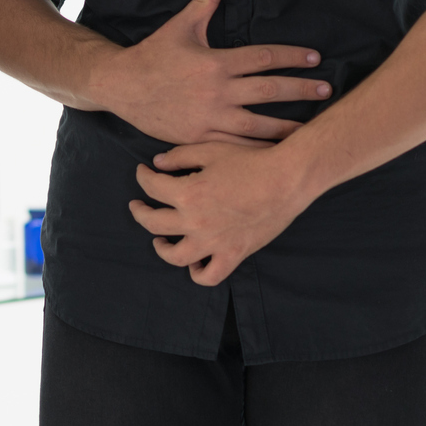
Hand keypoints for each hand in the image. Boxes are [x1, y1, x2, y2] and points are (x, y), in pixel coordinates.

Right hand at [98, 0, 329, 145]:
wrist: (121, 86)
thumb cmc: (153, 55)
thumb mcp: (180, 26)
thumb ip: (204, 1)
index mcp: (216, 62)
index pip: (264, 58)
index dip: (293, 57)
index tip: (315, 59)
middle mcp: (217, 91)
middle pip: (269, 91)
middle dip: (301, 90)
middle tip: (327, 90)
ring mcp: (209, 117)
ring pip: (258, 125)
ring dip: (288, 127)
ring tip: (312, 130)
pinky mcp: (199, 137)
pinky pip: (235, 146)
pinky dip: (258, 151)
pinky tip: (276, 155)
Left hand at [128, 142, 312, 285]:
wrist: (287, 179)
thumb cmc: (251, 160)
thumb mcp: (211, 150)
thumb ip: (179, 156)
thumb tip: (157, 163)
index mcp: (187, 193)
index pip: (151, 187)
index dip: (142, 177)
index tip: (143, 172)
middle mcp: (195, 221)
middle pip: (152, 223)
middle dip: (139, 212)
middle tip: (138, 206)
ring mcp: (214, 242)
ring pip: (174, 256)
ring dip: (161, 248)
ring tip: (159, 238)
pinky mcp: (233, 254)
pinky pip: (210, 275)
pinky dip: (197, 272)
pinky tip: (193, 262)